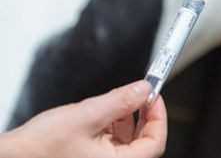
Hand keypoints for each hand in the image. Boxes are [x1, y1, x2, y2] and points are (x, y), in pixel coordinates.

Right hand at [0, 81, 166, 157]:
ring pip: (127, 139)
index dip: (159, 117)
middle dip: (143, 114)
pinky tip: (106, 109)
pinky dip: (113, 122)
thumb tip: (143, 90)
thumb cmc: (39, 148)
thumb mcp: (86, 116)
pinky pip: (112, 140)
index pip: (155, 144)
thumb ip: (119, 102)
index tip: (155, 96)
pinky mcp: (91, 157)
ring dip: (127, 116)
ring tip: (119, 99)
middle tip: (142, 93)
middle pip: (143, 141)